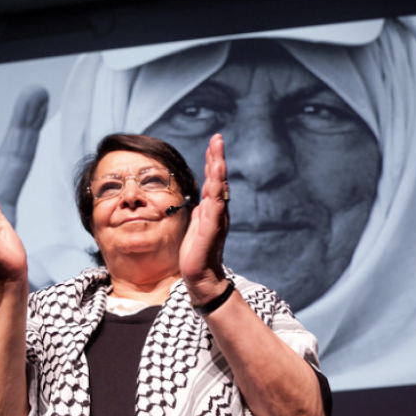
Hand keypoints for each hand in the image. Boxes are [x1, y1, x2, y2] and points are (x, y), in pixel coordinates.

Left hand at [181, 134, 230, 303]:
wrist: (201, 277)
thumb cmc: (197, 252)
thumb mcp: (196, 224)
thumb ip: (201, 210)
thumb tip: (201, 199)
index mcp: (212, 208)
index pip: (213, 179)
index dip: (213, 160)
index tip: (213, 142)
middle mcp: (218, 211)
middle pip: (219, 179)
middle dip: (217, 157)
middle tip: (217, 138)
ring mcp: (216, 219)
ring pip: (219, 189)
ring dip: (218, 169)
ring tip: (217, 151)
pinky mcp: (211, 230)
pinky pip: (214, 207)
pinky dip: (215, 191)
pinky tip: (215, 179)